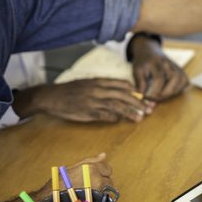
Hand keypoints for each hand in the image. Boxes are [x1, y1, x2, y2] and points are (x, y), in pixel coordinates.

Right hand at [12, 153, 112, 201]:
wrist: (51, 196)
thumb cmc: (61, 180)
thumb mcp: (74, 166)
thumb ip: (91, 160)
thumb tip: (104, 155)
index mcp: (92, 169)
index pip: (108, 170)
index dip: (102, 172)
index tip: (95, 175)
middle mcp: (97, 180)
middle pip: (109, 181)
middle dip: (102, 182)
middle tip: (90, 184)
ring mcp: (96, 192)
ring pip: (105, 191)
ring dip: (100, 190)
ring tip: (87, 190)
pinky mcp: (94, 200)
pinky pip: (102, 199)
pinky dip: (97, 197)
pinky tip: (88, 196)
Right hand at [13, 79, 154, 122]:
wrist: (52, 96)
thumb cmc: (71, 90)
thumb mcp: (89, 83)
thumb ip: (104, 86)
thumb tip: (122, 91)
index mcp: (99, 81)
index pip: (122, 84)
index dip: (135, 92)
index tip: (145, 97)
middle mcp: (98, 89)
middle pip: (123, 96)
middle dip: (138, 103)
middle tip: (149, 109)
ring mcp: (92, 101)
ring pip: (116, 106)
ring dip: (130, 112)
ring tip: (140, 117)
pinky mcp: (86, 111)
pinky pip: (103, 115)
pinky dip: (113, 117)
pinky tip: (119, 120)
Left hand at [130, 35, 188, 100]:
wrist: (149, 51)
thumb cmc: (143, 63)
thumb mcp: (136, 70)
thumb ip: (140, 83)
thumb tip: (143, 96)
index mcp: (156, 62)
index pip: (159, 78)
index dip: (154, 91)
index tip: (147, 97)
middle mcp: (168, 62)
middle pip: (175, 78)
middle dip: (166, 92)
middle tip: (156, 98)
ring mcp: (176, 66)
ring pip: (182, 79)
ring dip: (174, 91)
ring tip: (163, 96)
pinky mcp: (180, 70)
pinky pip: (185, 81)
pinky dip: (180, 88)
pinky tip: (170, 92)